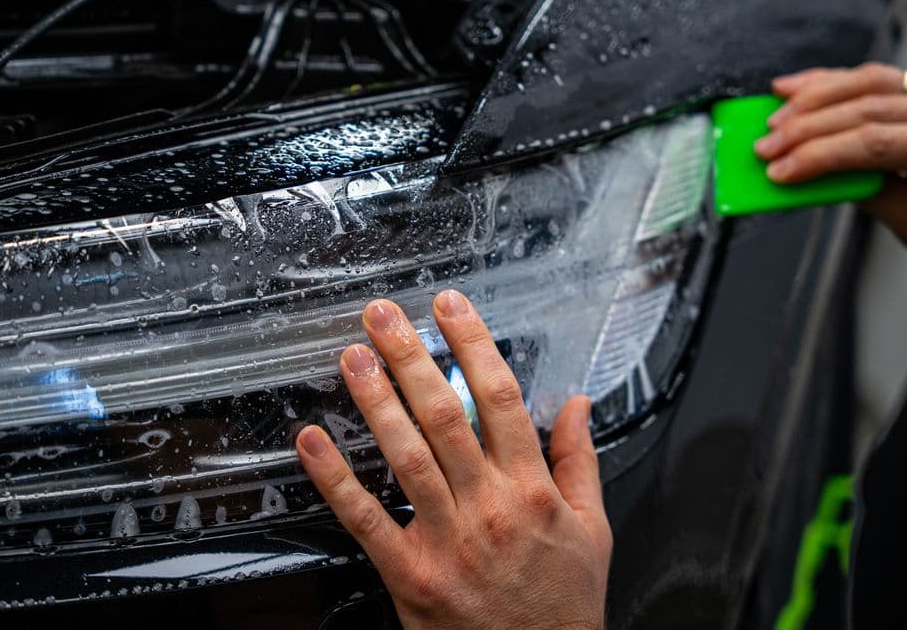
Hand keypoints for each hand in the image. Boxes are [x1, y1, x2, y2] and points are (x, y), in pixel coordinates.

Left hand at [295, 290, 610, 629]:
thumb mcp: (593, 529)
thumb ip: (580, 461)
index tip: (449, 306)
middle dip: (411, 356)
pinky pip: (366, 519)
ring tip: (353, 356)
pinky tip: (313, 440)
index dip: (472, 344)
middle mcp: (488, 506)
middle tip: (383, 314)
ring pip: (405, 455)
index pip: (499, 398)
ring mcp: (447, 540)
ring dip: (375, 401)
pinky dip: (335, 478)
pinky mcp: (412, 574)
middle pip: (444, 415)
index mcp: (532, 489)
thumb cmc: (563, 604)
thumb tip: (578, 403)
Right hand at [754, 62, 906, 268]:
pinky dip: (831, 80)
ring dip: (812, 98)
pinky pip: (873, 77)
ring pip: (866, 82)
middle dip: (805, 129)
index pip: (874, 143)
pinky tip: (798, 87)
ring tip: (774, 118)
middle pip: (864, 109)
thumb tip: (818, 178)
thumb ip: (874, 197)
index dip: (820, 156)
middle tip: (765, 149)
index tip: (781, 171)